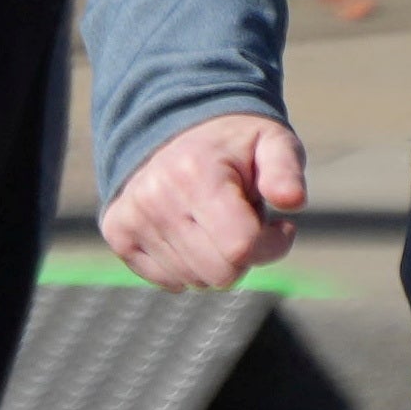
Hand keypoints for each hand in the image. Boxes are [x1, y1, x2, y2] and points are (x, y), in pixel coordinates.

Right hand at [100, 107, 306, 288]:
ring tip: (213, 220)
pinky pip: (166, 280)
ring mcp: (133, 216)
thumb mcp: (273, 142)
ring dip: (214, 258)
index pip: (241, 248)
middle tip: (242, 221)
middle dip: (242, 255)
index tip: (279, 226)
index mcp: (197, 173)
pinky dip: (187, 265)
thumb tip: (292, 201)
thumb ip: (286, 170)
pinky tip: (191, 233)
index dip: (270, 245)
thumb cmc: (236, 145)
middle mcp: (156, 196)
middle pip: (219, 273)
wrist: (176, 128)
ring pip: (194, 281)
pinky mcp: (118, 232)